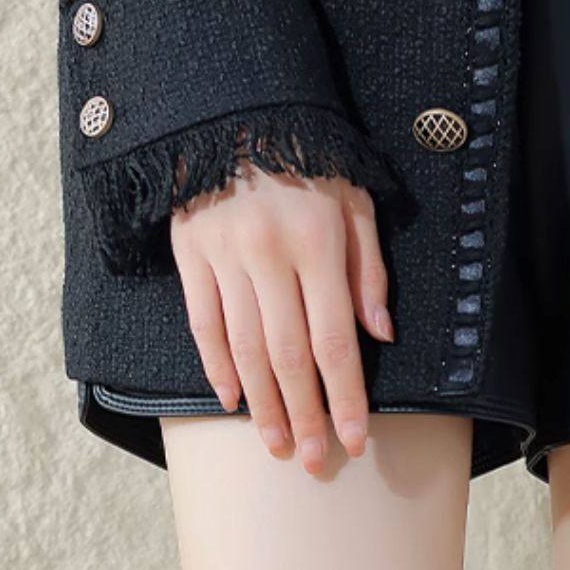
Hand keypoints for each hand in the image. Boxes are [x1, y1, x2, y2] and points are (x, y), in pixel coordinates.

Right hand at [171, 166, 392, 474]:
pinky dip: (216, 367)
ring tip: (276, 444)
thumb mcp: (354, 198)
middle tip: (313, 461)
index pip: (333, 340)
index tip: (354, 441)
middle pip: (288, 356)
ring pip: (243, 349)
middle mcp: (268, 256)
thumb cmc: (306, 155)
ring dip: (263, 405)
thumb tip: (379, 334)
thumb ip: (368, 268)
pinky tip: (232, 401)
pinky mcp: (189, 254)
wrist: (230, 108)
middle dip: (304, 415)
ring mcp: (224, 257)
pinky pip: (202, 324)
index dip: (343, 397)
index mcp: (316, 243)